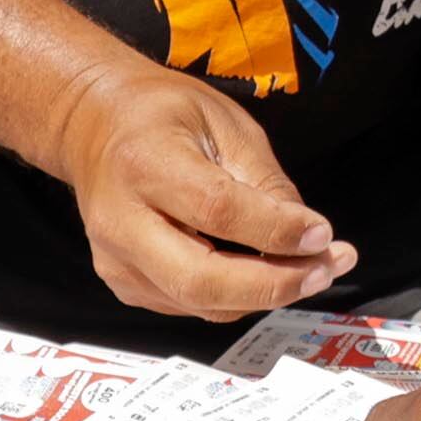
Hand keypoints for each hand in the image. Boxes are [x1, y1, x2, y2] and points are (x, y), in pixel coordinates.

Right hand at [50, 63, 357, 320]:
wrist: (95, 127)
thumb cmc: (165, 116)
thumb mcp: (225, 124)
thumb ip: (266, 181)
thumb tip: (310, 238)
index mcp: (145, 163)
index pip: (217, 210)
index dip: (275, 229)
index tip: (323, 233)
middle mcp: (121, 220)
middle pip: (200, 279)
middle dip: (272, 285)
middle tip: (325, 270)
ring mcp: (116, 259)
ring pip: (200, 301)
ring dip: (265, 295)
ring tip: (317, 269)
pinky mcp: (123, 282)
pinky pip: (191, 304)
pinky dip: (238, 297)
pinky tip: (271, 273)